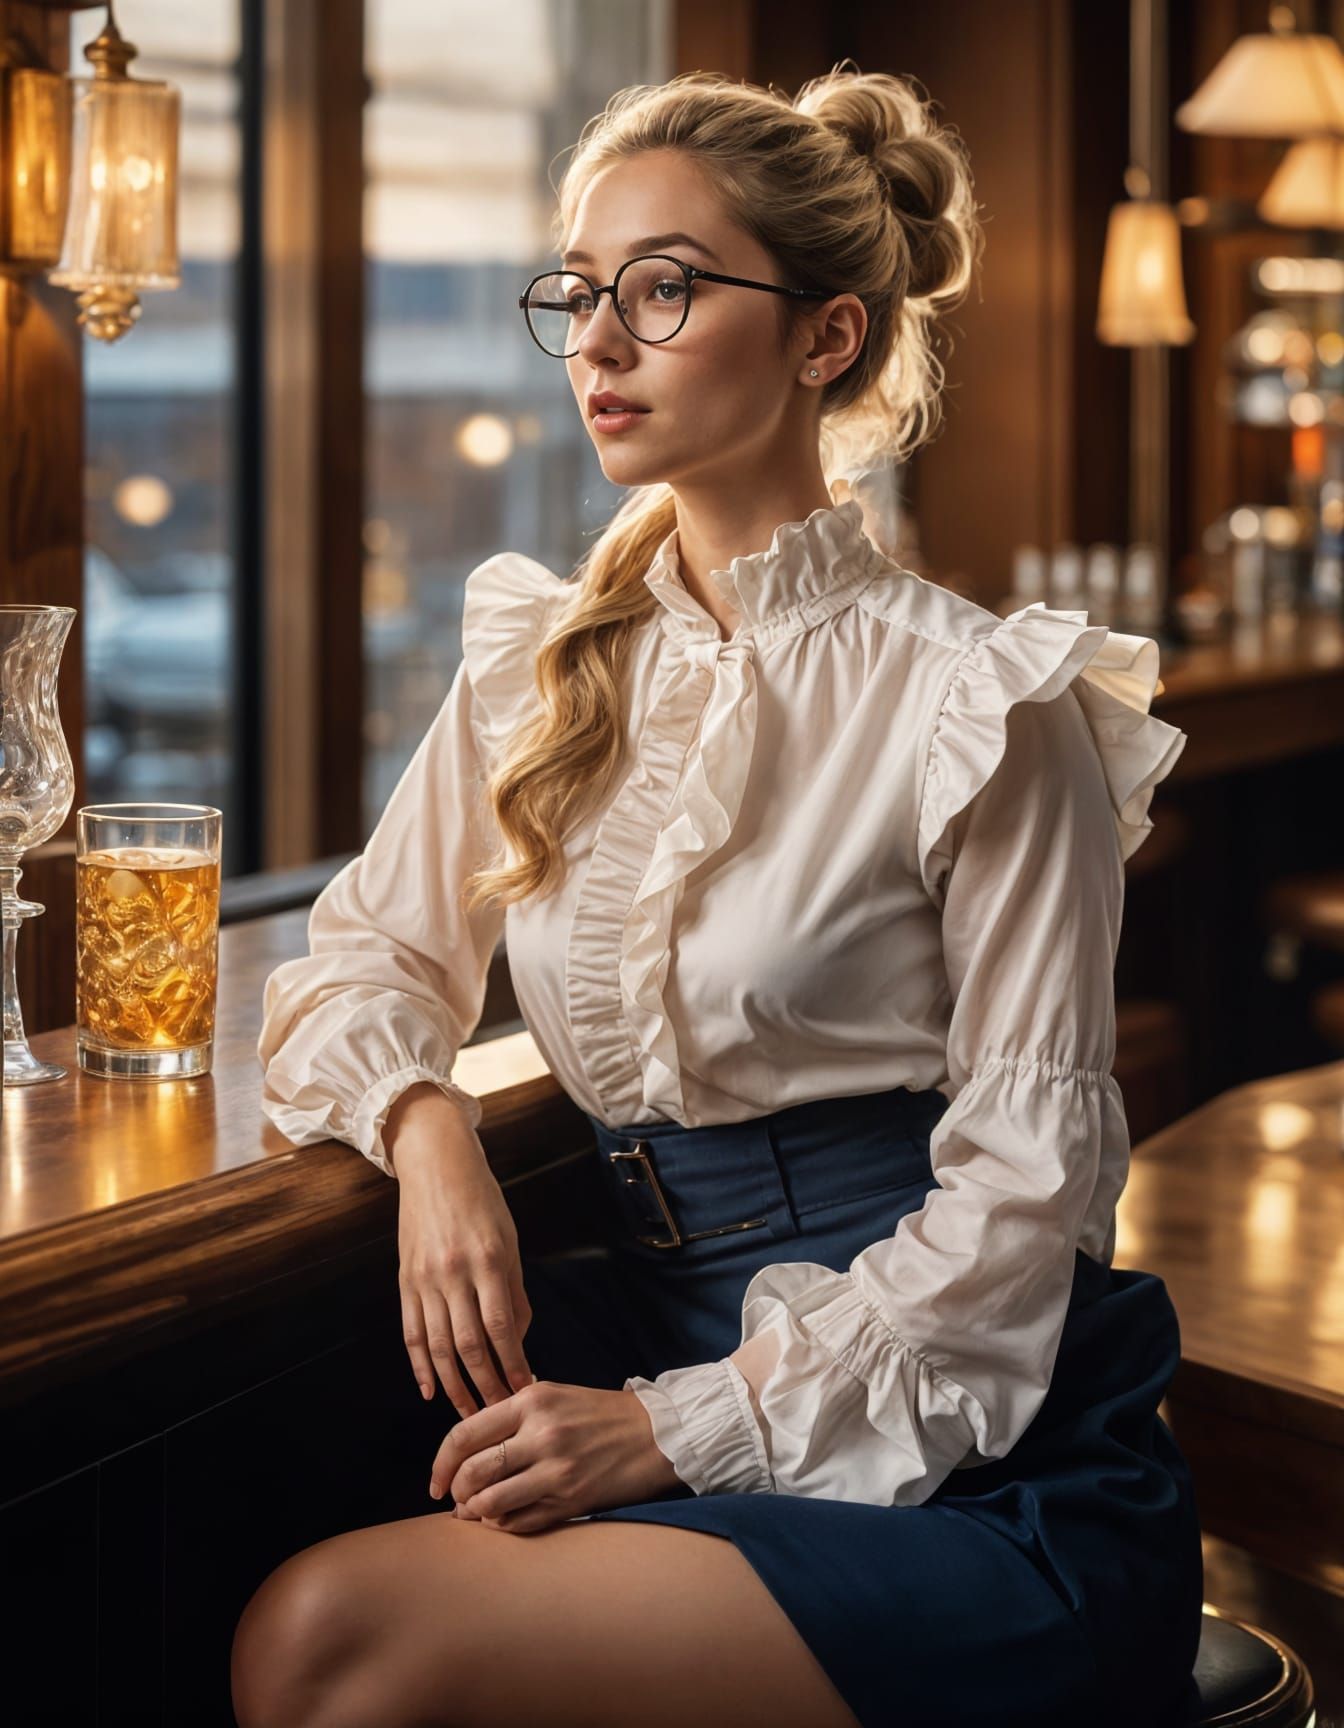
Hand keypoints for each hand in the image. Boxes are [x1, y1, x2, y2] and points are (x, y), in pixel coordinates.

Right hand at [389, 1085, 534, 1420]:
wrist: (435, 1165)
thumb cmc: (482, 1200)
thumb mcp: (508, 1239)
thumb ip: (514, 1290)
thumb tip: (517, 1340)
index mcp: (487, 1260)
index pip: (501, 1327)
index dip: (513, 1364)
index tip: (525, 1389)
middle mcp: (453, 1273)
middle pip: (468, 1345)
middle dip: (486, 1385)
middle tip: (500, 1415)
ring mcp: (424, 1279)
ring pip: (437, 1347)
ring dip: (454, 1386)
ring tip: (469, 1415)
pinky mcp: (405, 1281)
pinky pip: (411, 1333)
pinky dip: (420, 1366)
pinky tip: (430, 1391)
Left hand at [429, 1380, 683, 1534]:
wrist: (657, 1433)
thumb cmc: (600, 1414)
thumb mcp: (554, 1396)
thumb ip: (511, 1416)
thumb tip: (466, 1449)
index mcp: (531, 1401)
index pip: (464, 1434)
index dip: (441, 1464)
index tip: (436, 1482)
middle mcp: (541, 1434)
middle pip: (472, 1472)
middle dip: (455, 1493)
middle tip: (456, 1500)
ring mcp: (557, 1470)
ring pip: (491, 1503)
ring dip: (476, 1514)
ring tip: (476, 1514)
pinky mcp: (572, 1500)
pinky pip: (520, 1523)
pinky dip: (503, 1526)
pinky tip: (504, 1520)